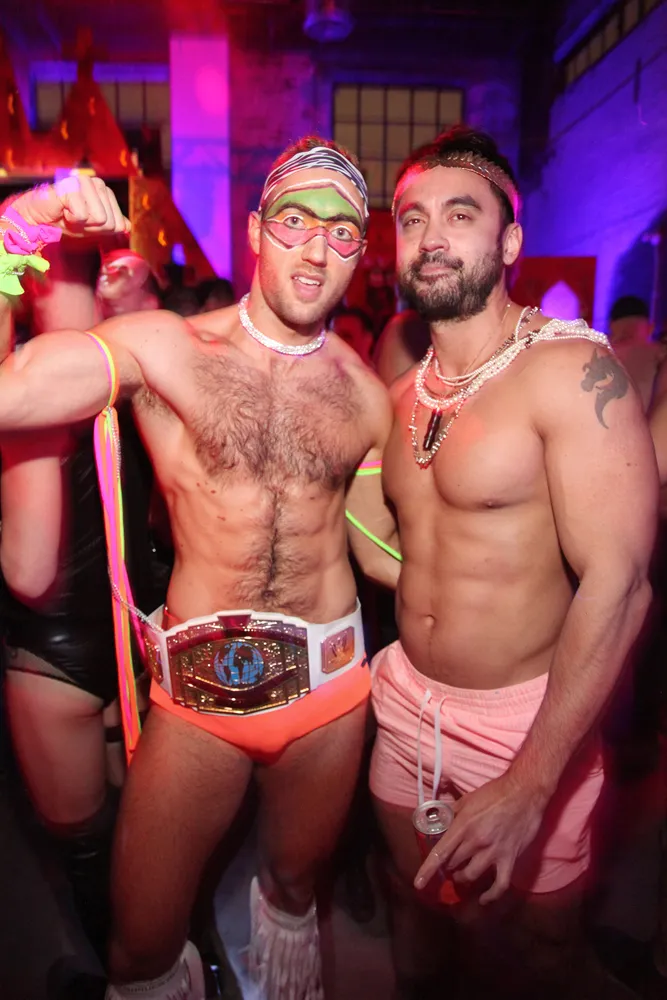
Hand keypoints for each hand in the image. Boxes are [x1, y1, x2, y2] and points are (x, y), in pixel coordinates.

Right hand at [9, 176, 129, 237]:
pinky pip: (83, 215)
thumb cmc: (65, 220)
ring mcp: (85, 182)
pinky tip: (63, 210)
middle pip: (110, 222)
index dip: (101, 230)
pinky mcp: (72, 186)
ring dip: (82, 223)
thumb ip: (112, 223)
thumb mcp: (93, 226)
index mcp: (105, 192)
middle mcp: (98, 184)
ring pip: (100, 218)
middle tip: (75, 219)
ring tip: (69, 213)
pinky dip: (71, 219)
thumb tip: (128, 226)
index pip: (119, 224)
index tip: (85, 223)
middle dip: (92, 227)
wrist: (39, 218)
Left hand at [414, 775, 547, 903]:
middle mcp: (476, 841)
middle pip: (454, 863)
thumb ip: (452, 813)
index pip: (441, 852)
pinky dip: (491, 895)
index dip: (428, 870)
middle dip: (448, 866)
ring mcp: (494, 852)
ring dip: (463, 877)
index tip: (418, 884)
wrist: (525, 791)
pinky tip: (484, 899)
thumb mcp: (468, 799)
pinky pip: (500, 884)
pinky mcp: (510, 858)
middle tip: (449, 864)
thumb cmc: (495, 793)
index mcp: (463, 825)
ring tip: (461, 875)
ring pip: (471, 875)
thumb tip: (439, 821)